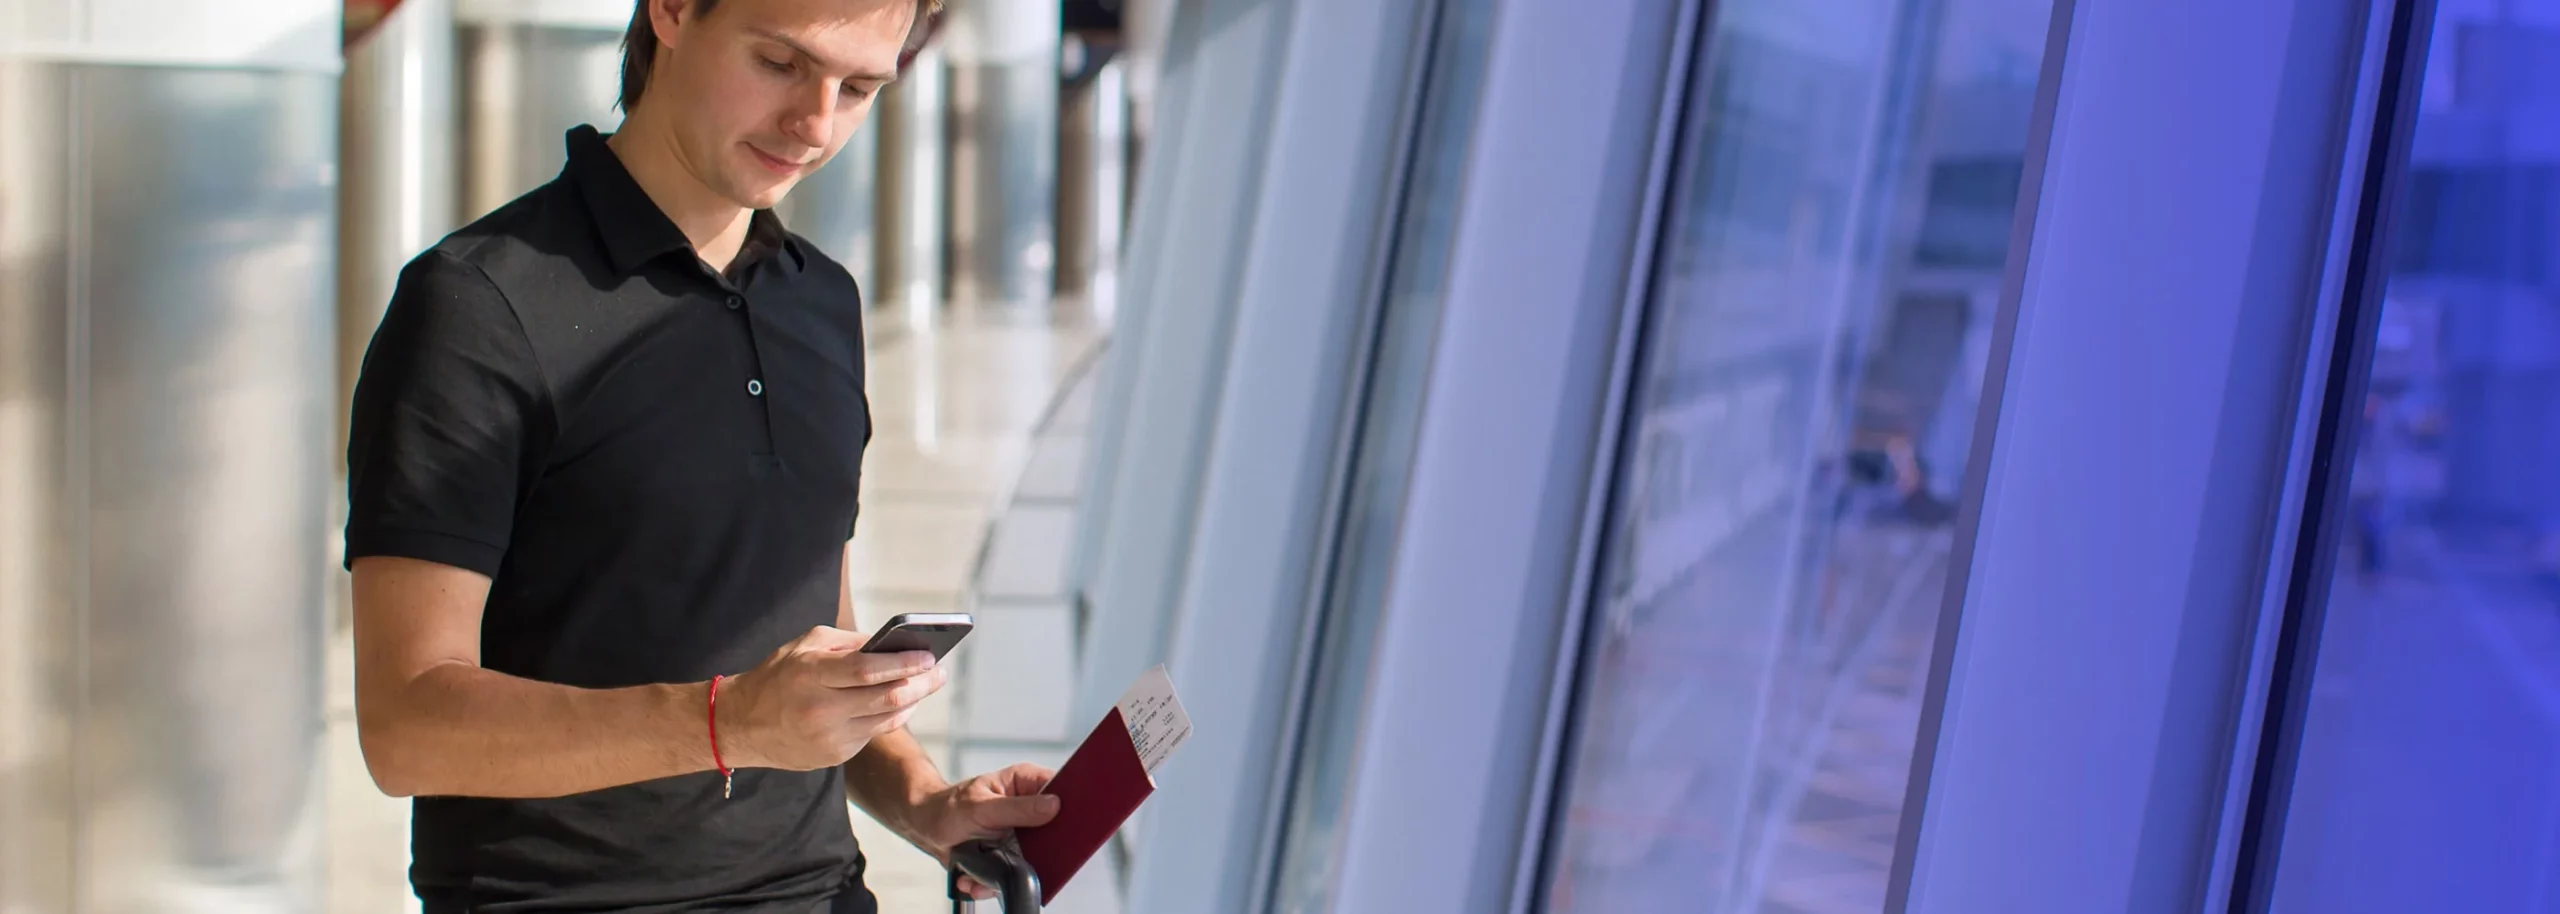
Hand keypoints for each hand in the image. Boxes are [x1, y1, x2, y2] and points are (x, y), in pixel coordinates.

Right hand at [716, 625, 948, 770]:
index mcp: (811, 675)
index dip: (903, 663)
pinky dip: (891, 717)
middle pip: (885, 699)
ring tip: (927, 683)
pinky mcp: (834, 757)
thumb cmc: (778, 676)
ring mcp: (828, 738)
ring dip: (912, 701)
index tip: (929, 655)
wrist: (741, 725)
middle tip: (939, 671)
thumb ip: (849, 643)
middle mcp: (820, 710)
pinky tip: (901, 703)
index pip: (867, 670)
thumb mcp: (805, 645)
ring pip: (886, 720)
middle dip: (921, 683)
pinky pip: (873, 734)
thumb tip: (893, 644)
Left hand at [901, 763, 1060, 899]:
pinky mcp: (1013, 855)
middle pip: (1056, 829)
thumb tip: (1052, 806)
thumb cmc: (947, 808)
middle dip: (1039, 851)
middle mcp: (1028, 806)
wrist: (926, 829)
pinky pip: (1016, 873)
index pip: (1062, 790)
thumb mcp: (981, 806)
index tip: (1063, 825)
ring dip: (1011, 870)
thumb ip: (1017, 808)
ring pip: (1037, 858)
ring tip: (982, 868)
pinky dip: (992, 882)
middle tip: (1018, 855)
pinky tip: (973, 877)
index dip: (1069, 807)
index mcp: (1026, 783)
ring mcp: (1022, 834)